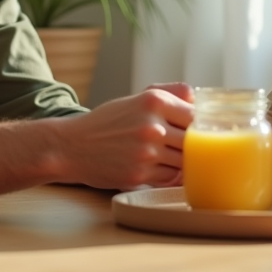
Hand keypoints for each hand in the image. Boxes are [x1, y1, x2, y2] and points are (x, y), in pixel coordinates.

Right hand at [54, 86, 193, 190]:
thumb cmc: (108, 122)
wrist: (73, 146)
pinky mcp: (139, 175)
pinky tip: (156, 167)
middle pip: (193, 141)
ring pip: (184, 162)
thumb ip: (169, 94)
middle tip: (182, 146)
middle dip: (191, 146)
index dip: (198, 125)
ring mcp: (146, 152)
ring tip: (167, 156)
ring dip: (180, 162)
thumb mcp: (135, 99)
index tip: (196, 130)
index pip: (195, 115)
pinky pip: (170, 177)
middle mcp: (151, 125)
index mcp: (153, 101)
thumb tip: (197, 98)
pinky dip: (168, 174)